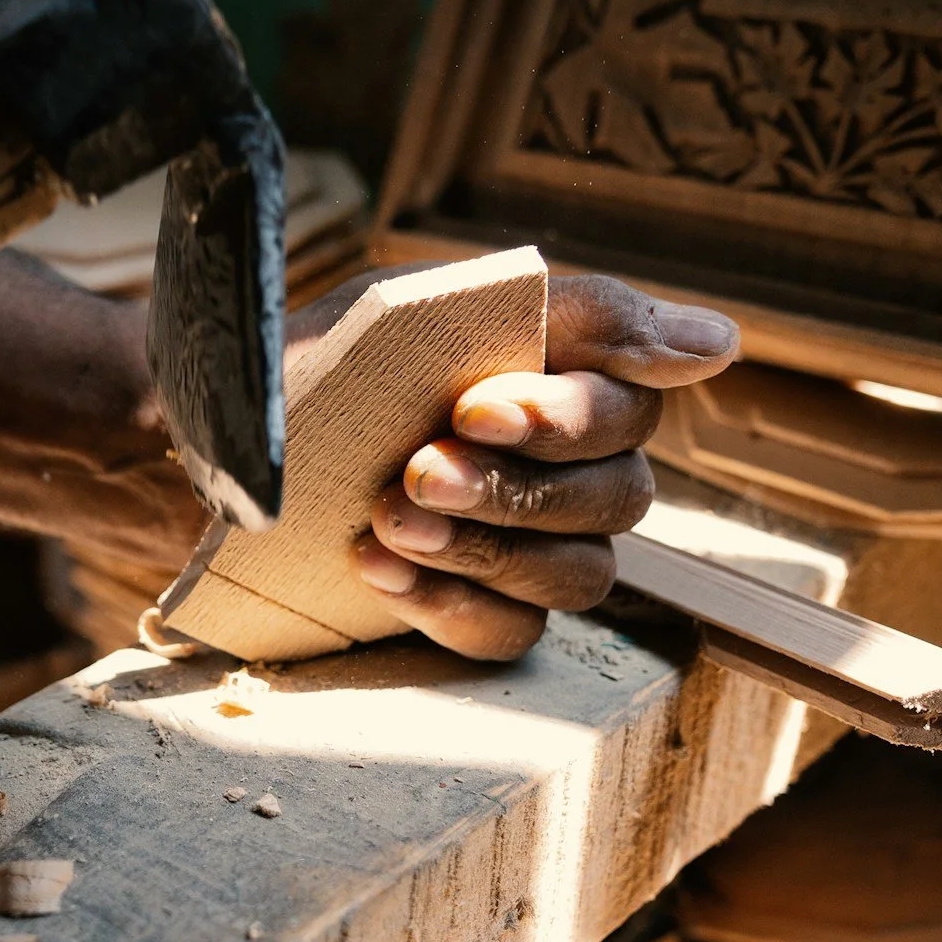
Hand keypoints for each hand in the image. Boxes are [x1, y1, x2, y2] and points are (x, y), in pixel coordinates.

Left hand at [348, 273, 738, 659]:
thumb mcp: (425, 307)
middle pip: (620, 499)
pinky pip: (515, 635)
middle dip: (514, 489)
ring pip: (580, 575)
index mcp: (565, 381)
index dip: (564, 418)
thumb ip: (577, 312)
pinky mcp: (483, 614)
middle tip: (417, 472)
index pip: (630, 408)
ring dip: (484, 550)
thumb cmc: (328, 365)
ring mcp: (534, 549)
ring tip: (390, 523)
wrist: (219, 448)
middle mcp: (570, 470)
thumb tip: (722, 345)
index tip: (472, 409)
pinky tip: (379, 573)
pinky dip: (450, 608)